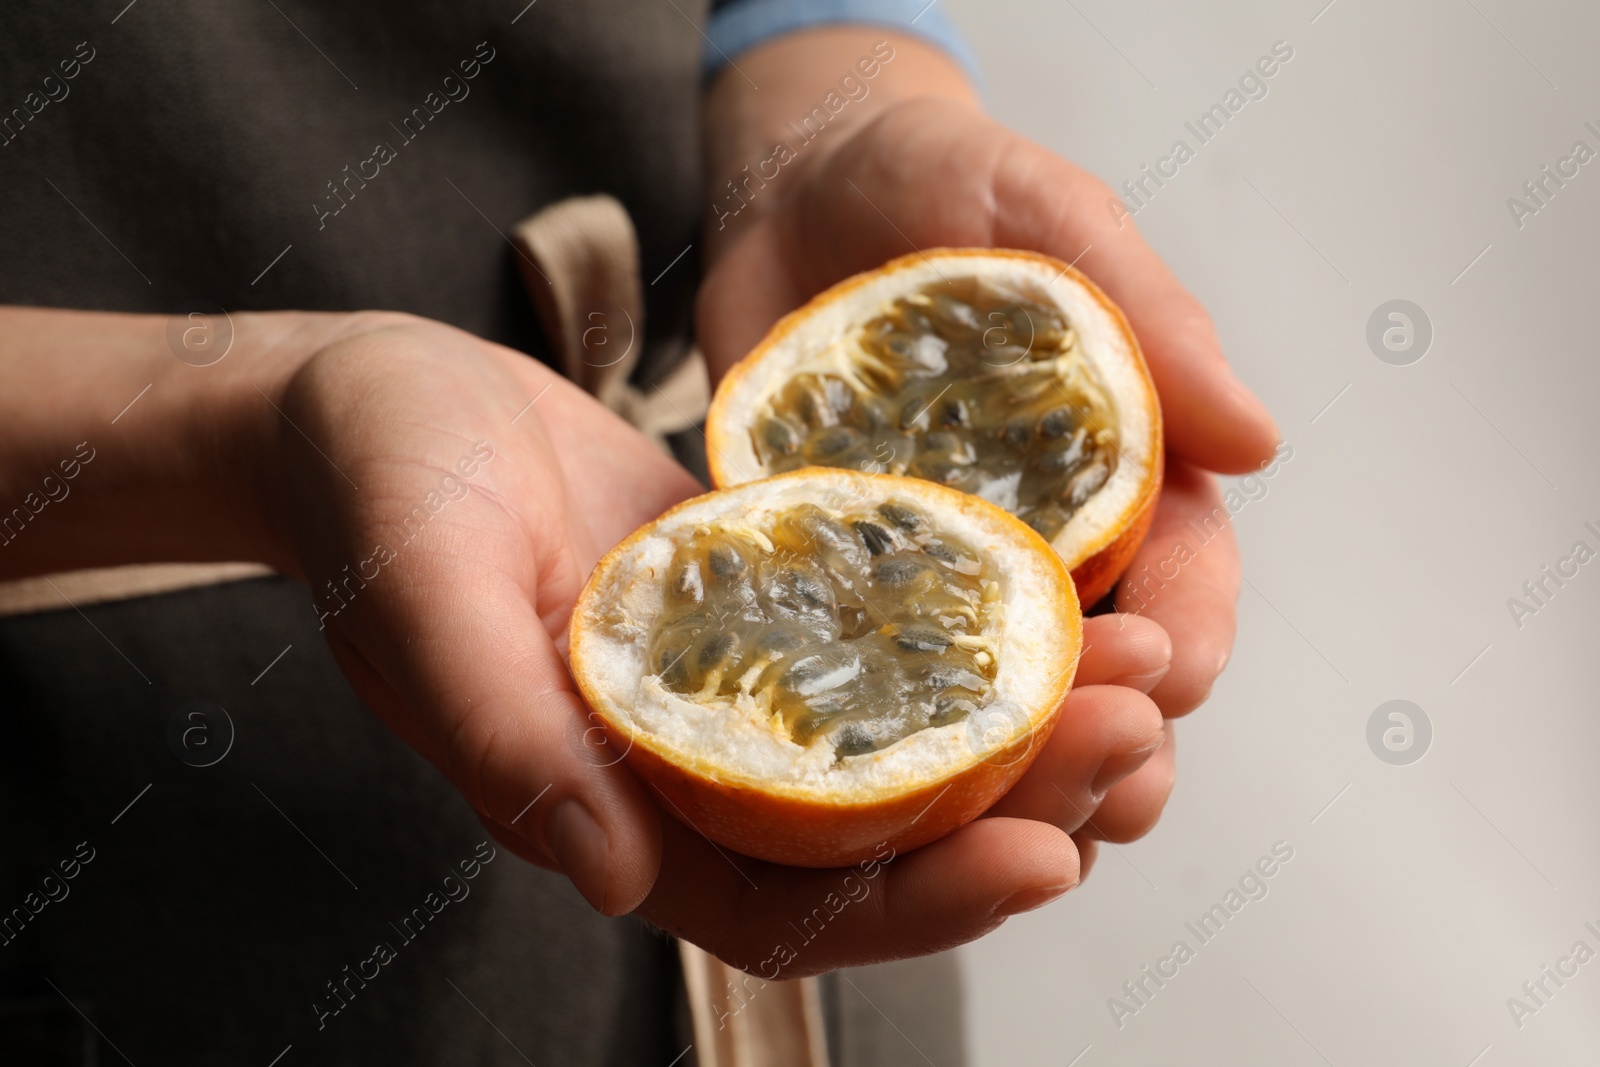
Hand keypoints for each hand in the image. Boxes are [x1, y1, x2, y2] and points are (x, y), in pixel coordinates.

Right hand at [251, 315, 1179, 974]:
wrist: (375, 408)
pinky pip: (881, 630)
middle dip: (1017, 797)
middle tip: (1135, 728)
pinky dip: (968, 620)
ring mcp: (735, 678)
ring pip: (902, 732)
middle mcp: (691, 762)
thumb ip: (501, 734)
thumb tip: (609, 871)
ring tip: (1137, 659)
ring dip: (1022, 710)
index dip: (917, 899)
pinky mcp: (759, 592)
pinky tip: (1055, 581)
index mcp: (615, 804)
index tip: (1042, 855)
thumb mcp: (422, 598)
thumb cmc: (373, 498)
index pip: (786, 902)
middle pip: (880, 826)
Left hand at [697, 94, 1275, 888]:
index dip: (1190, 638)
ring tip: (1002, 834)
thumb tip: (1257, 440)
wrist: (798, 186)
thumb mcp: (1051, 220)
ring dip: (1010, 785)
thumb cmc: (946, 182)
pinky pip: (855, 685)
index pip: (1186, 584)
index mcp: (1124, 478)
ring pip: (991, 719)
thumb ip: (1148, 318)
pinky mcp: (830, 587)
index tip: (1171, 673)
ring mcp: (934, 581)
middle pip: (1101, 681)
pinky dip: (867, 745)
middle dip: (1115, 743)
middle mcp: (1042, 551)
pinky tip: (852, 784)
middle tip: (1100, 786)